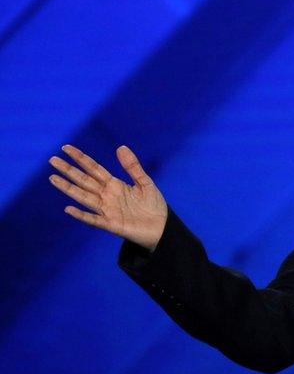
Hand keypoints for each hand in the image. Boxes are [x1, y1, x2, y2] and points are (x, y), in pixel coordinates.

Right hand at [49, 144, 167, 251]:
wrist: (162, 227)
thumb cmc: (153, 205)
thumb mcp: (145, 182)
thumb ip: (132, 167)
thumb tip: (121, 147)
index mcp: (114, 184)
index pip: (94, 169)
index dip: (81, 159)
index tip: (66, 148)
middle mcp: (107, 196)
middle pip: (84, 181)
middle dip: (69, 170)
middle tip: (52, 160)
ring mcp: (107, 210)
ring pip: (84, 197)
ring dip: (68, 188)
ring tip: (53, 178)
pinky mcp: (111, 224)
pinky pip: (93, 219)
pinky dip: (81, 215)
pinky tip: (69, 209)